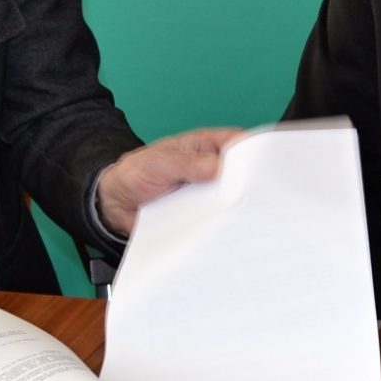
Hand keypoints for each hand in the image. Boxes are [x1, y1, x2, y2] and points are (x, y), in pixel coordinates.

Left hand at [96, 127, 245, 234]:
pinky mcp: (201, 216)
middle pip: (241, 176)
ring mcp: (208, 194)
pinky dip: (221, 228)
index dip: (255, 154)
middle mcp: (212, 169)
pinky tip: (227, 236)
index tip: (265, 168)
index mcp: (206, 147)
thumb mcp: (157, 163)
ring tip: (247, 222)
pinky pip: (216, 221)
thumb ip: (186, 164)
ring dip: (237, 211)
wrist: (115, 203)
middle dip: (250, 187)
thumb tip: (217, 168)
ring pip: (232, 201)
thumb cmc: (136, 172)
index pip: (239, 144)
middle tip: (258, 200)